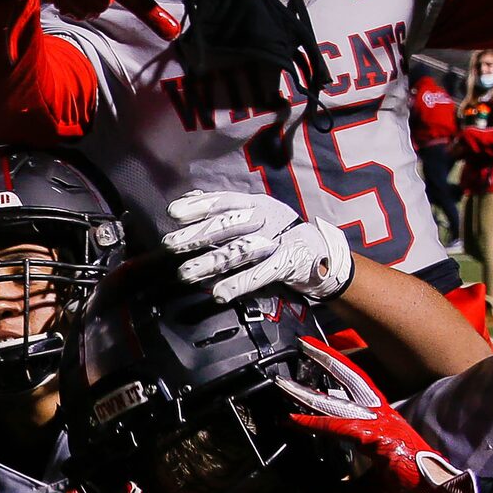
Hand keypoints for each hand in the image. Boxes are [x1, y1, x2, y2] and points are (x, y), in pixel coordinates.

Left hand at [163, 189, 355, 303]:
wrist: (323, 254)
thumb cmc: (281, 234)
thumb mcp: (255, 214)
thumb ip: (224, 208)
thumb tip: (189, 198)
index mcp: (255, 204)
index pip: (224, 201)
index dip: (198, 205)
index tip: (173, 213)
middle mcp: (265, 219)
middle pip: (226, 226)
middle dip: (196, 235)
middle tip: (170, 245)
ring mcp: (277, 241)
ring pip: (238, 251)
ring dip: (210, 263)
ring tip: (186, 274)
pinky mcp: (287, 264)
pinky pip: (260, 275)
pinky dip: (239, 285)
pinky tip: (219, 294)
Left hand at [269, 338, 479, 492]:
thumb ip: (337, 488)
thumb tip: (312, 488)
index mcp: (382, 424)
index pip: (354, 393)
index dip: (332, 380)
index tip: (309, 374)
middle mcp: (382, 417)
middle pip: (349, 381)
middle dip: (325, 361)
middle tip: (303, 346)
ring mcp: (381, 423)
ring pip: (340, 397)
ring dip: (309, 390)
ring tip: (283, 381)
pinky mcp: (378, 436)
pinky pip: (339, 426)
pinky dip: (315, 423)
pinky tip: (293, 419)